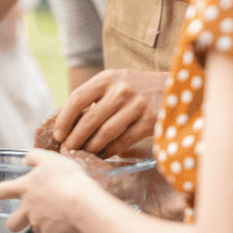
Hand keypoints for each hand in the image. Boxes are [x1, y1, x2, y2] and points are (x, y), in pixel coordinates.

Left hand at [0, 149, 93, 232]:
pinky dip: (58, 228)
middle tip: (27, 216)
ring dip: (43, 222)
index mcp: (25, 188)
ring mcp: (38, 224)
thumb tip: (26, 158)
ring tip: (61, 211)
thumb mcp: (51, 158)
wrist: (86, 204)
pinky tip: (69, 218)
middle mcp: (28, 209)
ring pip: (35, 227)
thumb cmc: (69, 179)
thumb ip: (35, 156)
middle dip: (15, 222)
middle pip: (12, 224)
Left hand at [54, 69, 168, 156]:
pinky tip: (103, 154)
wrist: (174, 88)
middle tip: (67, 150)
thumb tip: (67, 124)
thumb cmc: (136, 88)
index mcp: (108, 78)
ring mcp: (137, 105)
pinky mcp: (150, 121)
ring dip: (91, 148)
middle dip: (75, 139)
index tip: (58, 134)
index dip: (64, 119)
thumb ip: (95, 97)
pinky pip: (123, 141)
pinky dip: (110, 151)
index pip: (77, 98)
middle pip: (90, 119)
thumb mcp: (115, 83)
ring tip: (83, 154)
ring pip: (105, 133)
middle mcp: (122, 89)